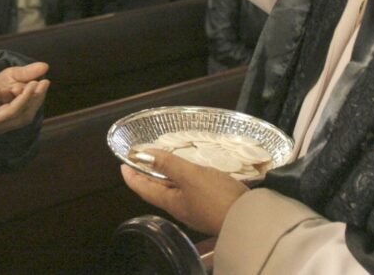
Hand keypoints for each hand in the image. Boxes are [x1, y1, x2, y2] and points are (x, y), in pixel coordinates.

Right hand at [0, 62, 50, 134]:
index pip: (12, 111)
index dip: (24, 98)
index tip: (33, 83)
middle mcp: (0, 128)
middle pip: (24, 116)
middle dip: (35, 99)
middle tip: (45, 81)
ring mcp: (3, 127)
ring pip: (25, 116)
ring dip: (35, 100)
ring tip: (43, 83)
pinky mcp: (5, 123)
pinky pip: (22, 115)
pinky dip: (31, 103)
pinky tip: (35, 91)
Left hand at [120, 149, 248, 235]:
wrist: (249, 219)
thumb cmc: (216, 197)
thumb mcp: (190, 176)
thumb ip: (167, 163)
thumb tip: (143, 154)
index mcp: (171, 202)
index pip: (144, 189)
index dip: (132, 177)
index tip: (124, 165)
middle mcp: (181, 207)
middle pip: (158, 190)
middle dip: (148, 175)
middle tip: (142, 160)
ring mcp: (196, 208)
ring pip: (175, 190)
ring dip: (167, 176)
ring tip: (164, 162)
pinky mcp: (212, 206)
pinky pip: (191, 190)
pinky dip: (185, 179)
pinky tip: (192, 172)